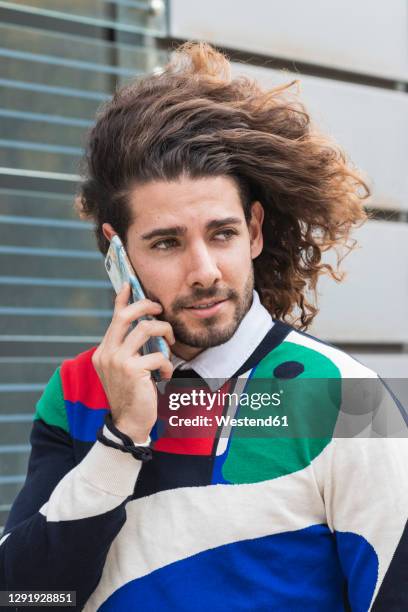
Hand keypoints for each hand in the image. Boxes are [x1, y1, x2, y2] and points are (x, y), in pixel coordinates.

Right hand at [92, 283, 174, 442]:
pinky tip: (166, 376)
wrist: (129, 423)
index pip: (114, 318)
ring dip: (165, 333)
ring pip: (146, 329)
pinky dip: (167, 365)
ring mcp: (117, 361)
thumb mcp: (127, 368)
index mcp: (104, 351)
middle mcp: (107, 353)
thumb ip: (130, 349)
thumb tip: (146, 325)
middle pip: (126, 315)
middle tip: (160, 310)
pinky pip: (158, 355)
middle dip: (146, 306)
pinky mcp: (132, 370)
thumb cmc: (132, 394)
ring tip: (170, 346)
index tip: (129, 284)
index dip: (122, 298)